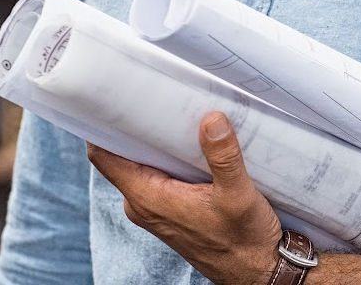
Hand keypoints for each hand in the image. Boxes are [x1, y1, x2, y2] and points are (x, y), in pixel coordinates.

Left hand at [88, 112, 282, 284]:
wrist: (257, 270)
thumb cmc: (244, 241)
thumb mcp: (238, 195)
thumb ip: (223, 156)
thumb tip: (211, 119)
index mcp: (148, 198)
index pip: (105, 155)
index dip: (104, 124)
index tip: (114, 96)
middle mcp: (144, 204)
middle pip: (125, 154)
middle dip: (138, 125)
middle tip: (157, 94)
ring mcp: (156, 207)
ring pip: (145, 163)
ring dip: (160, 141)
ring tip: (180, 113)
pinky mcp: (172, 209)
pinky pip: (161, 174)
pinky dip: (172, 156)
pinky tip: (194, 142)